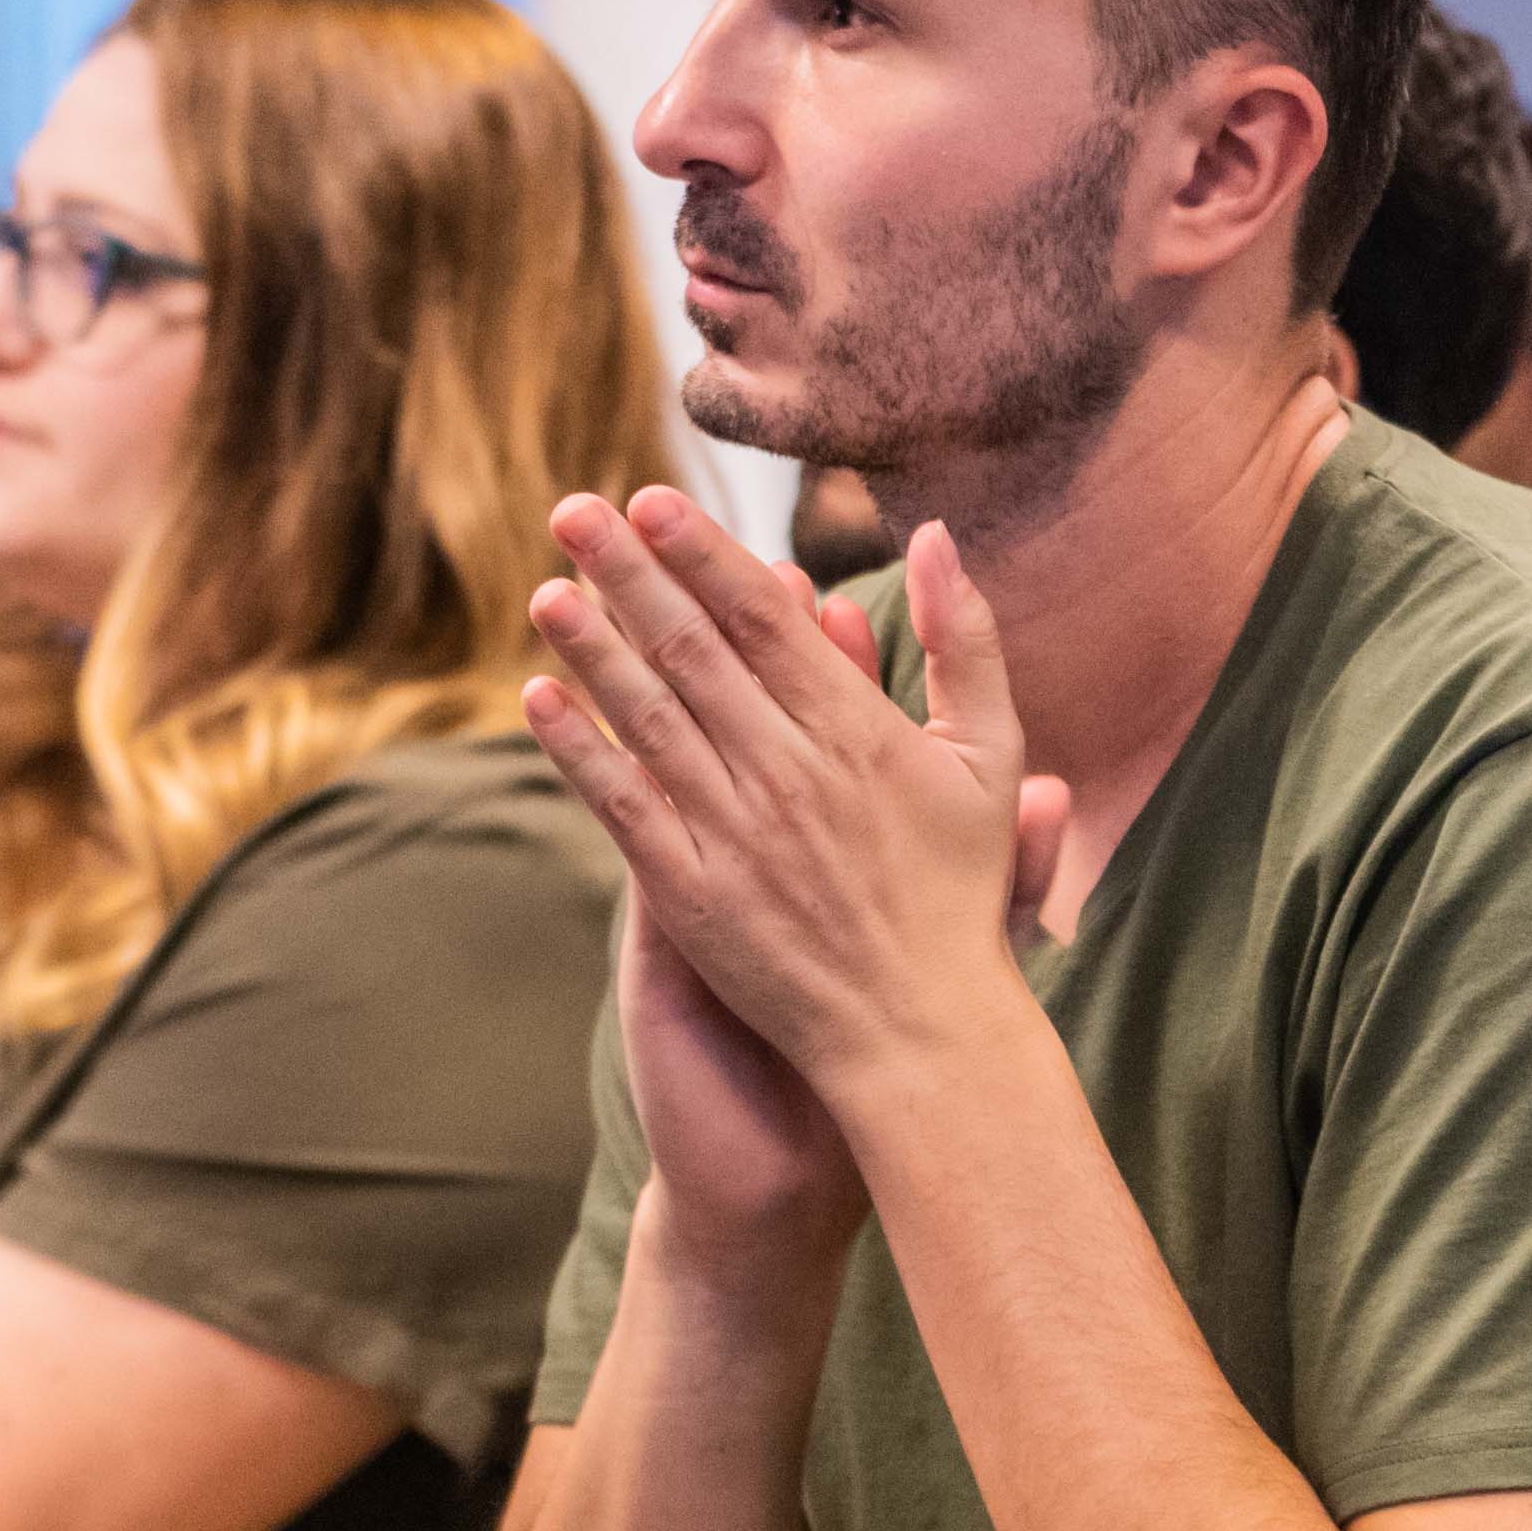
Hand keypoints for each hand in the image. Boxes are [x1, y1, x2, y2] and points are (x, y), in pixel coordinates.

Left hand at [522, 490, 1064, 1116]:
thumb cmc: (959, 890)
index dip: (701, 553)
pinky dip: (580, 749)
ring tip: (546, 590)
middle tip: (573, 512)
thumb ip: (966, 640)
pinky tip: (539, 699)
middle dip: (628, 575)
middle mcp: (786, 769)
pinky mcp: (691, 893)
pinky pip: (624, 804)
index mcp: (854, 728)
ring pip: (648, 716)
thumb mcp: (991, 756)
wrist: (920, 1030)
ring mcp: (732, 832)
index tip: (652, 500)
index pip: (760, 618)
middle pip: (690, 649)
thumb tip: (936, 532)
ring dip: (591, 648)